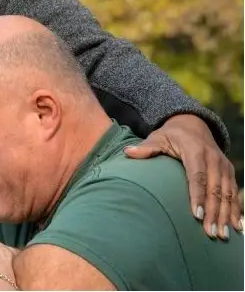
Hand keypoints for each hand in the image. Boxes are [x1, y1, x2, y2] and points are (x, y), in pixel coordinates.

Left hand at [124, 114, 241, 238]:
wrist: (193, 125)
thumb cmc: (171, 135)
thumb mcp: (158, 137)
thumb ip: (146, 147)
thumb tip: (127, 152)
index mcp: (195, 151)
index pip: (197, 176)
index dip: (198, 196)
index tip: (196, 215)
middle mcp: (213, 159)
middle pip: (215, 189)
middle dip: (214, 212)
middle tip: (210, 232)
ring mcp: (223, 166)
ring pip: (227, 193)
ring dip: (226, 215)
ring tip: (221, 235)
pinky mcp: (229, 172)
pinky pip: (234, 192)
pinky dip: (236, 209)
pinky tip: (236, 226)